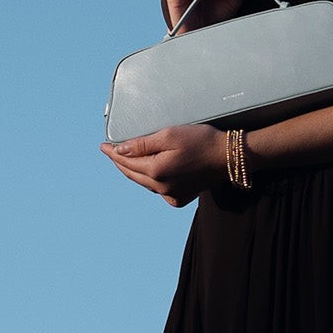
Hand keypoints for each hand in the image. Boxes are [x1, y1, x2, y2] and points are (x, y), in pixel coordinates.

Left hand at [105, 123, 229, 207]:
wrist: (228, 157)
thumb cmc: (201, 141)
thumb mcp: (170, 135)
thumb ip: (143, 144)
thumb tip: (121, 149)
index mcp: (156, 171)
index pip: (126, 161)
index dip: (113, 152)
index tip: (103, 146)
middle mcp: (161, 187)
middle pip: (132, 174)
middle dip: (120, 162)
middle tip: (111, 151)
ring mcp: (171, 195)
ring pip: (144, 183)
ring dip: (133, 171)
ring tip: (125, 159)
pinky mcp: (181, 198)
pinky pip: (158, 190)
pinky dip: (149, 180)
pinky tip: (148, 172)